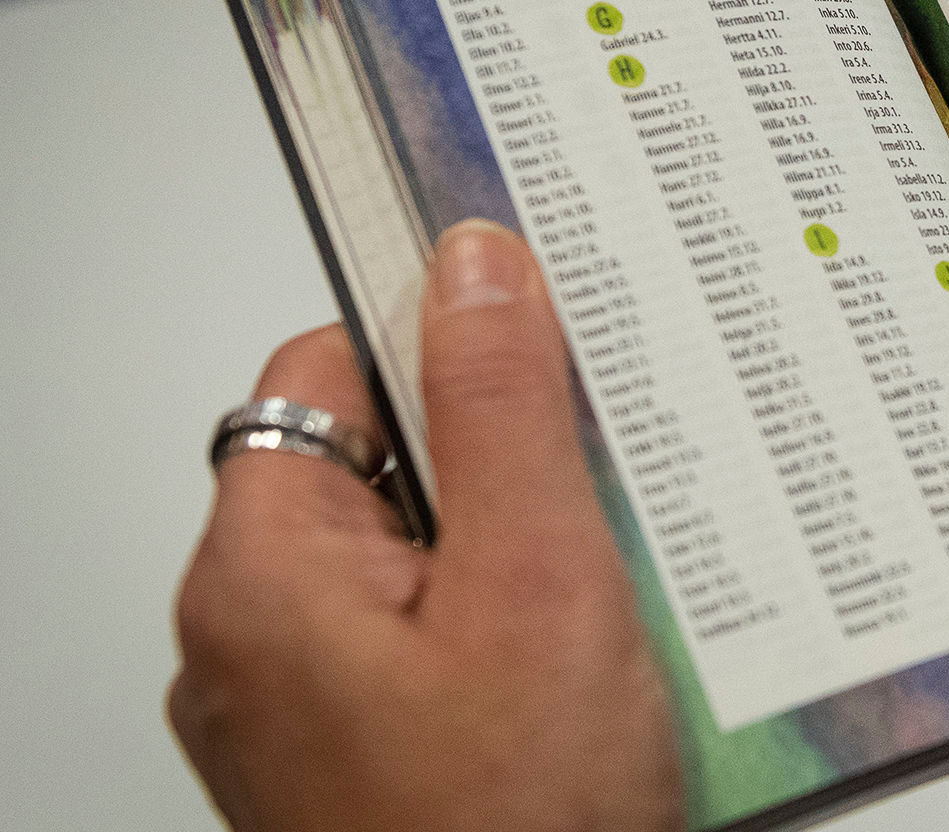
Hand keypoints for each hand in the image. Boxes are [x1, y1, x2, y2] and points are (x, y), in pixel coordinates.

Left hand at [170, 220, 682, 830]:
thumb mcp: (542, 585)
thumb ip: (503, 410)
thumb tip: (475, 265)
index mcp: (264, 572)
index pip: (328, 370)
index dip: (441, 343)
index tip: (542, 345)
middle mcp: (259, 638)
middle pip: (388, 466)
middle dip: (510, 471)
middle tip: (605, 509)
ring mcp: (311, 710)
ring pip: (428, 561)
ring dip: (528, 560)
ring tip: (613, 612)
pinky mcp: (367, 758)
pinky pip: (440, 645)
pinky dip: (517, 637)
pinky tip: (593, 678)